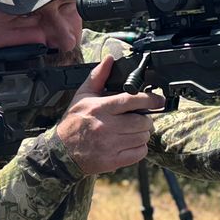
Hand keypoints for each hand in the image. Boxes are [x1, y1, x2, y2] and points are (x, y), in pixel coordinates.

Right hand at [54, 55, 163, 174]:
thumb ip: (98, 77)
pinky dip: (139, 148)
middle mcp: (106, 126)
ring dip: (142, 133)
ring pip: (142, 137)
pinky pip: (139, 153)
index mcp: (100, 108)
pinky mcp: (113, 160)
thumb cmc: (74, 122)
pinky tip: (130, 143)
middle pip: (142, 121)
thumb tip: (109, 60)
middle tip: (139, 118)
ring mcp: (110, 145)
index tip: (159, 100)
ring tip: (132, 131)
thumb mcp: (82, 96)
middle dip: (145, 119)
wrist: (61, 152)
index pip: (132, 101)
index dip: (150, 99)